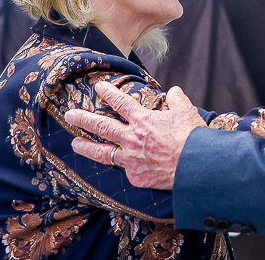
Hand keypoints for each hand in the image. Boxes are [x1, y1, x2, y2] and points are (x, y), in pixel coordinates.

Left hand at [65, 82, 205, 189]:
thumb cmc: (192, 137)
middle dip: (83, 119)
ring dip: (86, 147)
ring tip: (75, 144)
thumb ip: (177, 100)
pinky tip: (120, 166)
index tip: (99, 88)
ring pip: (102, 152)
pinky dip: (124, 166)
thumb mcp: (186, 112)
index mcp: (143, 120)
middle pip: (101, 126)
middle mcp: (131, 138)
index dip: (108, 93)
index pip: (120, 103)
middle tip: (70, 115)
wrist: (194, 166)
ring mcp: (131, 159)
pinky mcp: (136, 176)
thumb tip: (174, 91)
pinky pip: (126, 170)